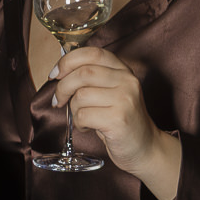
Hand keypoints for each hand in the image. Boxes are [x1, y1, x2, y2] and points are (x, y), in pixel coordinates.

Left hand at [51, 47, 182, 199]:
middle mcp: (127, 81)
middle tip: (59, 100)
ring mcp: (125, 100)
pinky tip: (89, 127)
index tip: (55, 75)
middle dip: (62, 88)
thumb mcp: (110, 92)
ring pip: (80, 96)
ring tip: (83, 118)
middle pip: (82, 73)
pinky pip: (82, 116)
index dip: (68, 61)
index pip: (92, 53)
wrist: (144, 147)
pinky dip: (79, 124)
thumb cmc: (120, 120)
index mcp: (124, 70)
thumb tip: (60, 67)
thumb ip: (91, 78)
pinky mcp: (118, 119)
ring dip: (73, 110)